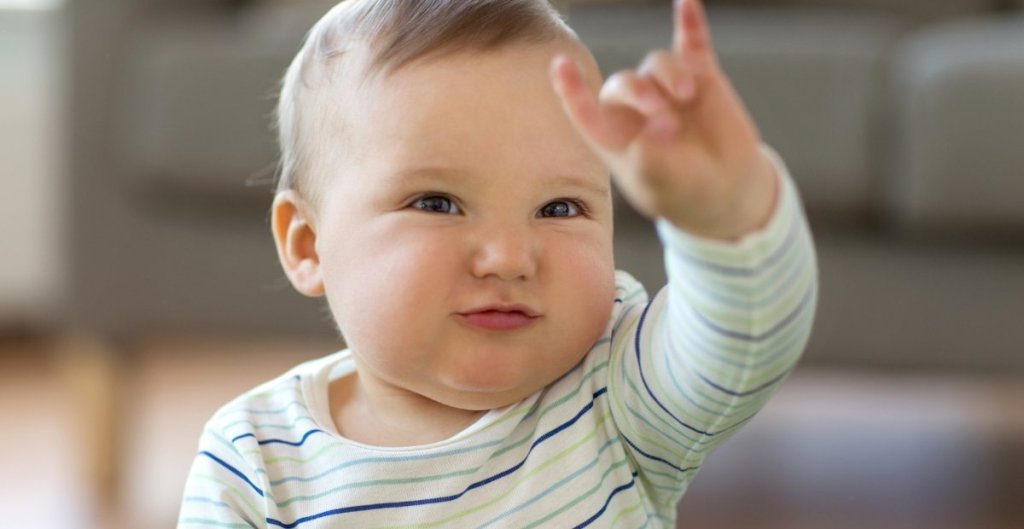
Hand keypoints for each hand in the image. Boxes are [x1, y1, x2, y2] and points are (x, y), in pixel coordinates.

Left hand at [551, 0, 777, 240]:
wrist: (725, 185)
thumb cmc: (681, 188)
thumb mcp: (663, 184)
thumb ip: (652, 162)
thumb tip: (650, 132)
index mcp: (612, 136)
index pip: (584, 110)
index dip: (571, 89)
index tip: (560, 65)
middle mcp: (634, 107)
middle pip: (624, 83)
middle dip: (641, 95)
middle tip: (666, 123)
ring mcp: (666, 88)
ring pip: (658, 64)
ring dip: (669, 75)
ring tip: (686, 97)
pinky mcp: (700, 74)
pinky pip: (691, 43)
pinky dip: (690, 23)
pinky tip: (687, 4)